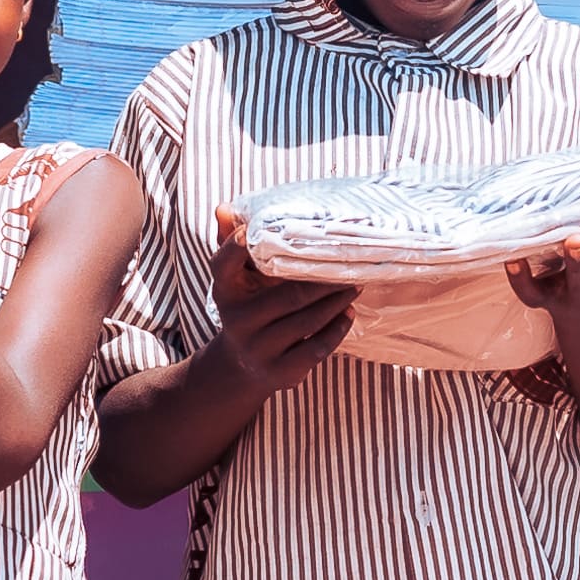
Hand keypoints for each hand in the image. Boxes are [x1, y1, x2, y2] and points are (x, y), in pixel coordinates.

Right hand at [206, 216, 363, 384]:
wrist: (240, 367)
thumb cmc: (247, 308)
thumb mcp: (235, 279)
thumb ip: (233, 245)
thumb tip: (224, 208)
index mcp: (226, 293)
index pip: (223, 265)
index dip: (235, 247)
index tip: (251, 232)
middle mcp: (237, 322)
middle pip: (287, 296)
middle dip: (324, 281)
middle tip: (350, 265)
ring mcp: (258, 349)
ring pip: (306, 322)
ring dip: (336, 302)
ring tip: (355, 285)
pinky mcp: (279, 372)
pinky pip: (315, 348)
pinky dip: (336, 329)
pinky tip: (348, 313)